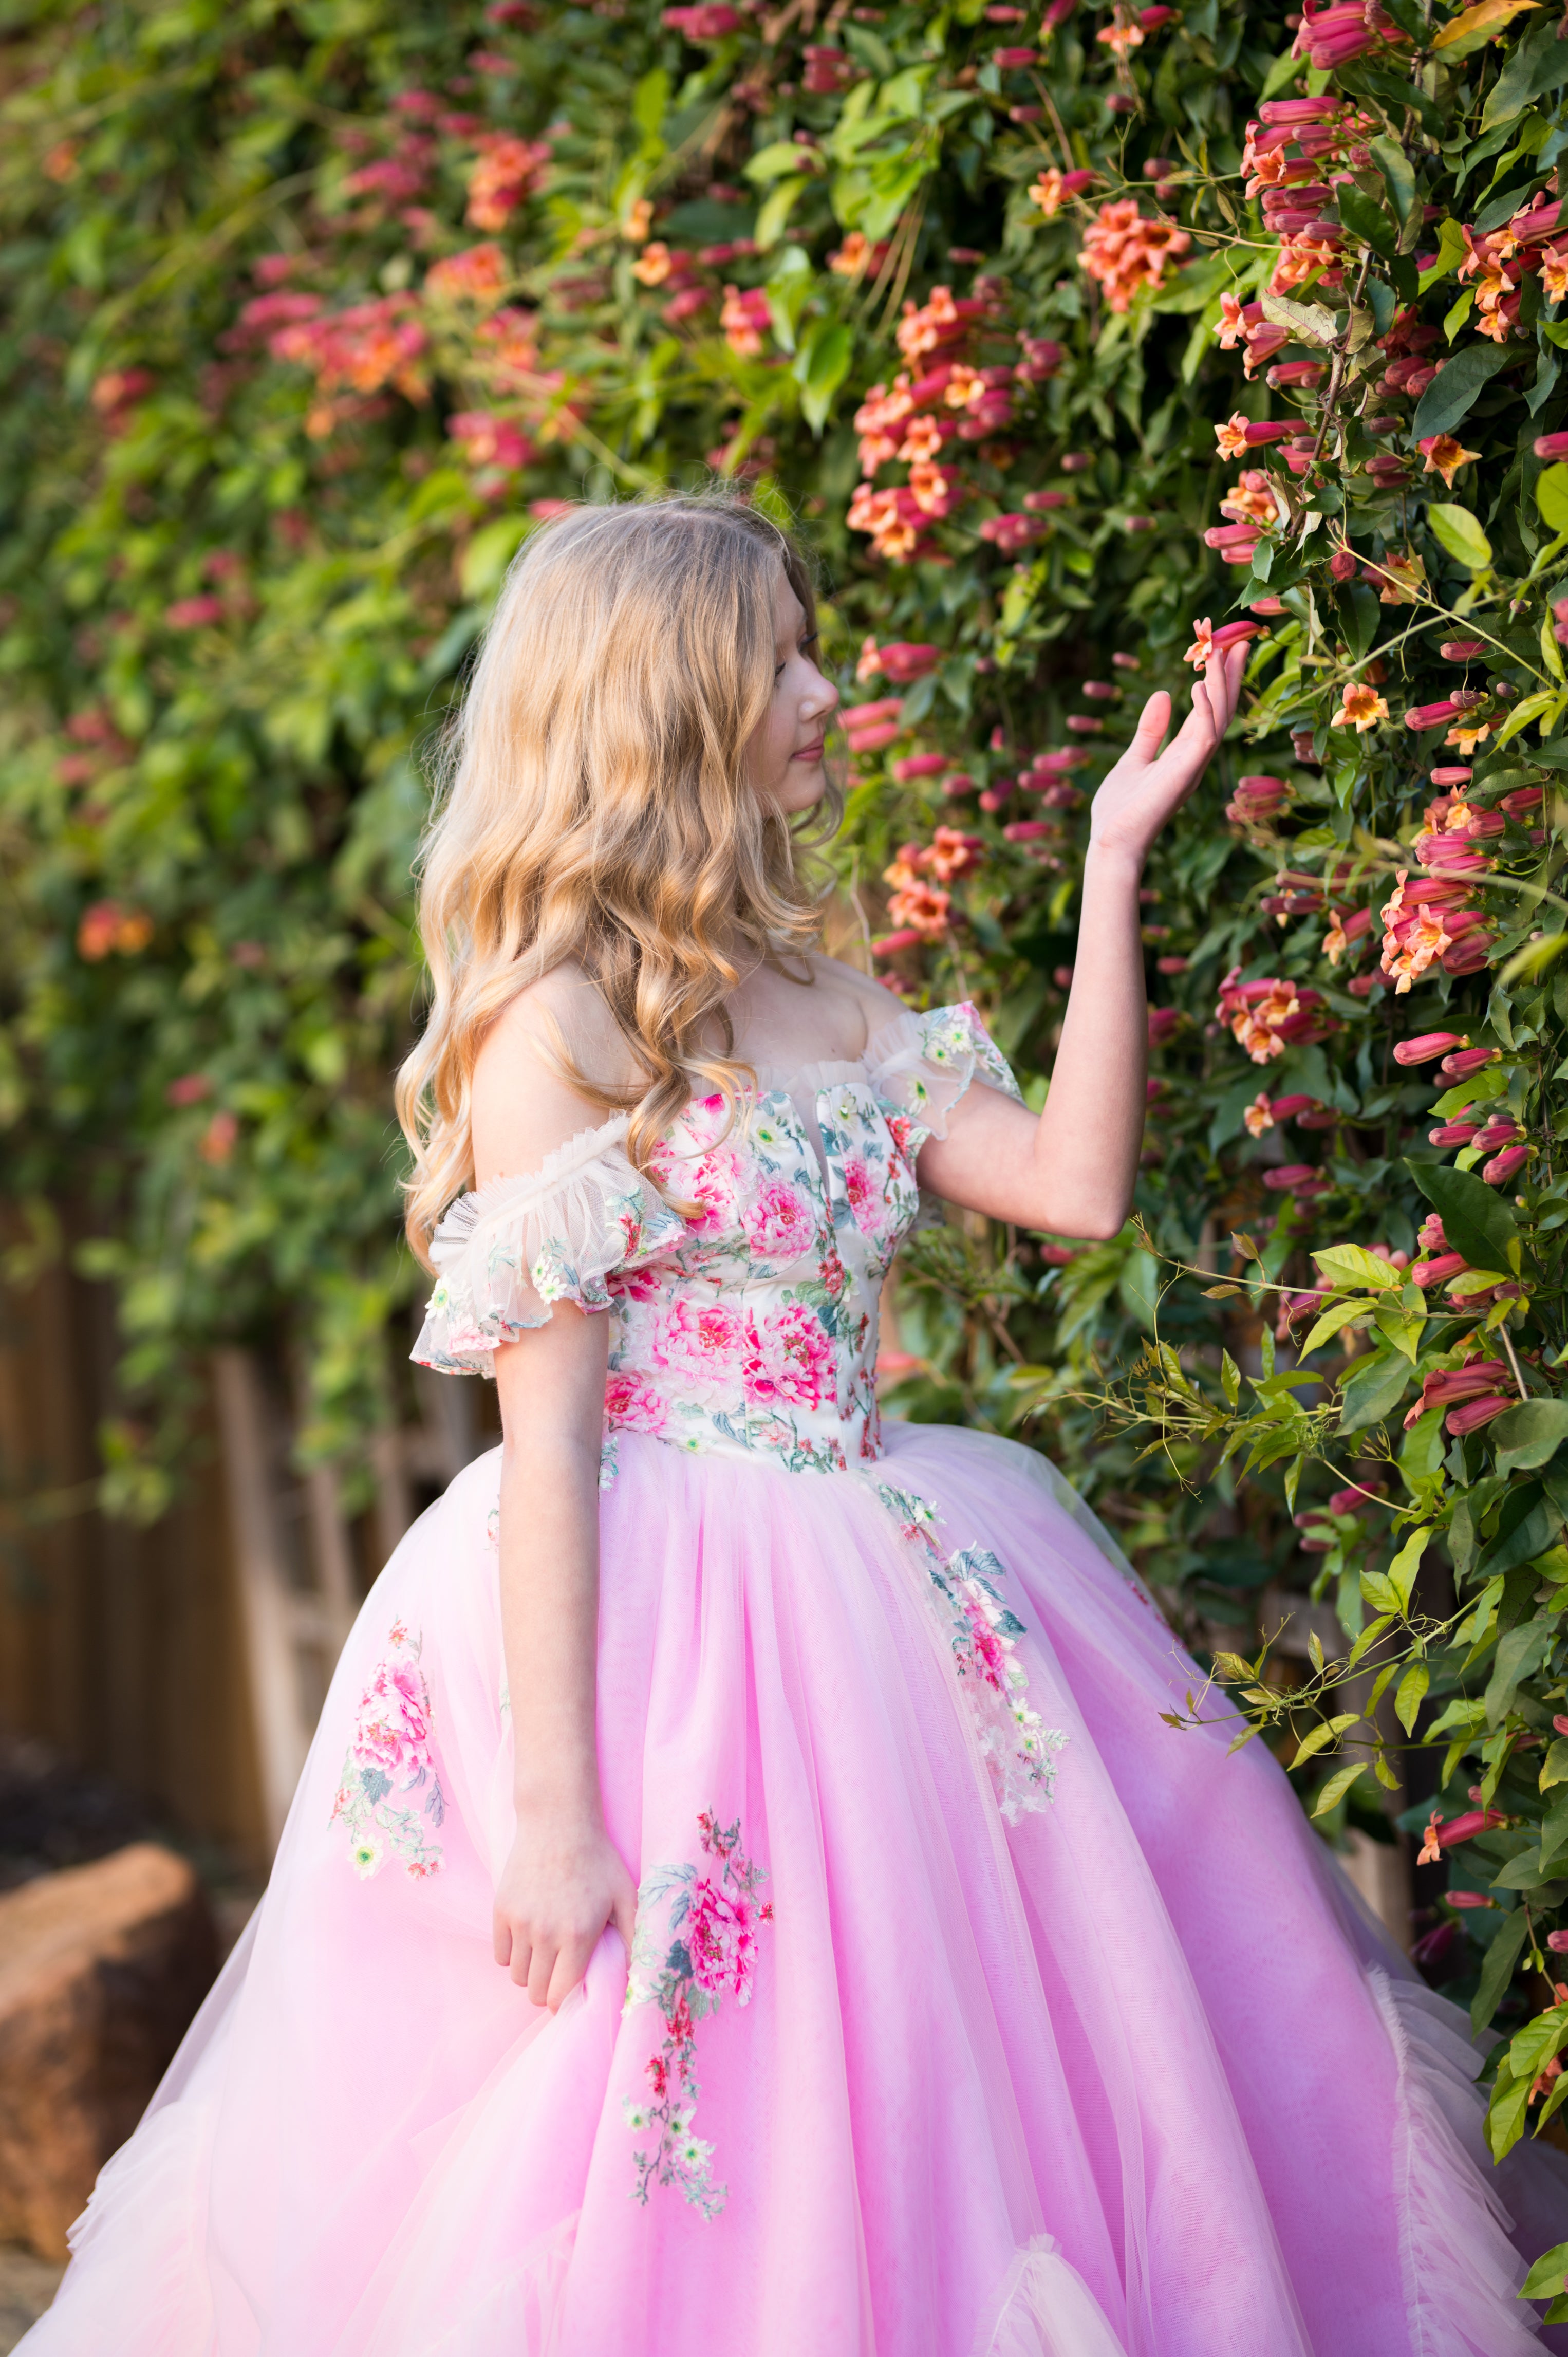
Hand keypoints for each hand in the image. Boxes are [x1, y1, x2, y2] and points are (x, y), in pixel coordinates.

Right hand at [493, 1804, 637, 2010]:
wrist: (559, 1821)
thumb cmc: (598, 1859)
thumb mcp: (625, 1895)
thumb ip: (634, 1939)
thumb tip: (639, 1978)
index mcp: (579, 1935)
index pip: (559, 1995)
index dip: (564, 2001)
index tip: (569, 1992)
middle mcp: (546, 1934)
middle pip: (535, 1992)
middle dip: (547, 1989)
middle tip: (558, 1972)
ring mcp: (520, 1922)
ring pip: (517, 1976)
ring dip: (531, 1972)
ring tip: (545, 1952)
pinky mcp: (501, 1910)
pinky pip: (501, 1955)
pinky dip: (512, 1954)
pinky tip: (528, 1938)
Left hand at [1087, 638, 1247, 867]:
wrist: (1111, 843)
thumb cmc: (1120, 810)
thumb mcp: (1134, 759)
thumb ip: (1150, 730)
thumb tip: (1164, 695)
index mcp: (1185, 753)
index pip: (1209, 709)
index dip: (1218, 678)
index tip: (1222, 647)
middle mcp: (1196, 757)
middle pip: (1223, 708)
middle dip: (1230, 673)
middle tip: (1238, 638)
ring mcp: (1193, 765)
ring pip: (1218, 717)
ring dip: (1221, 683)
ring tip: (1221, 649)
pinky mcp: (1185, 774)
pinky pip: (1203, 737)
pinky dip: (1204, 710)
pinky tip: (1197, 685)